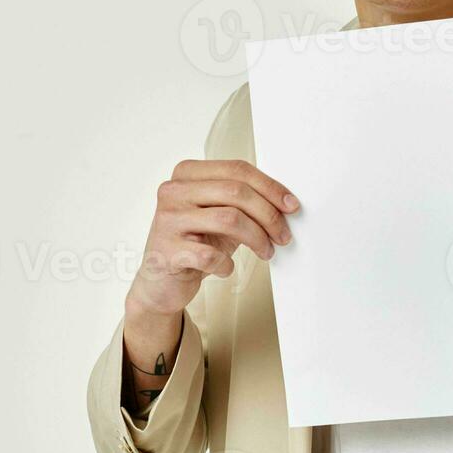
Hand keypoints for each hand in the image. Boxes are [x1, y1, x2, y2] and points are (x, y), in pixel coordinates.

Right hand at [126, 159, 298, 318]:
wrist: (161, 282)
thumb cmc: (196, 243)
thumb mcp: (220, 214)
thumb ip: (244, 201)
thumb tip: (286, 202)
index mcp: (187, 173)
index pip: (237, 169)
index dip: (270, 187)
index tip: (291, 205)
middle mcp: (173, 191)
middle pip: (236, 192)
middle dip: (268, 214)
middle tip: (283, 235)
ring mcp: (167, 220)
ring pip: (229, 219)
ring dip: (257, 239)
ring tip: (266, 252)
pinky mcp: (166, 251)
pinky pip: (211, 255)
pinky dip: (227, 265)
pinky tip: (226, 269)